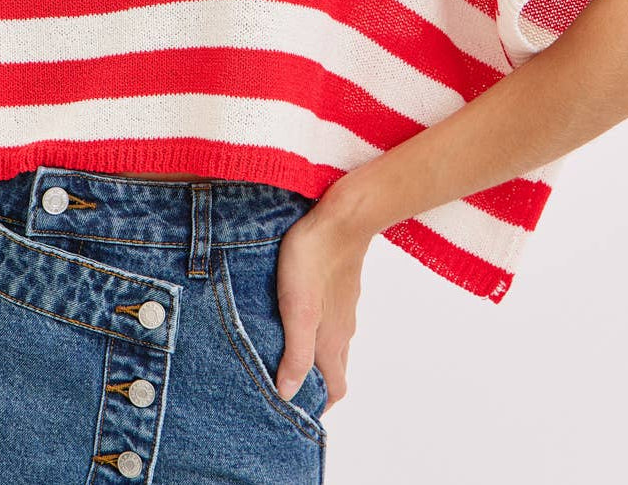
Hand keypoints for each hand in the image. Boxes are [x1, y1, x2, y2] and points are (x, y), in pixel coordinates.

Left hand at [273, 186, 374, 413]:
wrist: (342, 216)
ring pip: (333, 341)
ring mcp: (344, 305)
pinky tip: (296, 312)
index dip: (319, 404)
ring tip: (283, 350)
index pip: (336, 388)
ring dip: (314, 354)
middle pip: (335, 368)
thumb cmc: (314, 260)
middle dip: (315, 382)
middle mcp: (344, 328)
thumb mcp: (298, 310)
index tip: (297, 411)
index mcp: (333, 340)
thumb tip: (288, 395)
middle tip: (285, 383)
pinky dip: (316, 327)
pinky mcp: (340, 285)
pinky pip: (331, 316)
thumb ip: (296, 353)